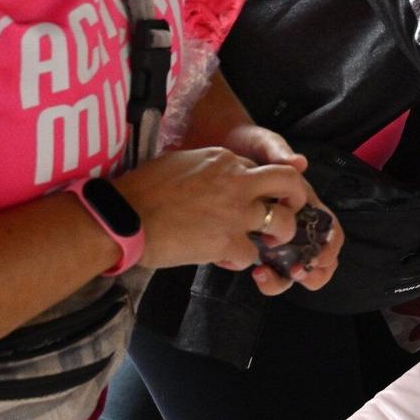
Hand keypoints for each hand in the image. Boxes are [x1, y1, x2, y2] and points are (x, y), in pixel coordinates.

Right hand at [114, 146, 337, 295]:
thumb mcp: (177, 162)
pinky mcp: (228, 241)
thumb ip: (203, 167)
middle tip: (291, 211)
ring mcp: (236, 212)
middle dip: (296, 197)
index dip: (258, 185)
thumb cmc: (139, 189)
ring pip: (281, 222)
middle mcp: (237, 181)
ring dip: (278, 235)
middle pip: (288, 182)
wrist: (122, 217)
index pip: (257, 168)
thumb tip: (207, 176)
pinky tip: (226, 259)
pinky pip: (251, 254)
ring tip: (267, 242)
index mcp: (223, 158)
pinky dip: (241, 260)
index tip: (252, 198)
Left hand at [207, 125, 342, 293]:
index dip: (329, 247)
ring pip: (286, 267)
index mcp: (305, 201)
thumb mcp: (264, 142)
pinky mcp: (246, 236)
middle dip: (310, 274)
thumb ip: (279, 153)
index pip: (329, 230)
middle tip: (292, 274)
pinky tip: (233, 263)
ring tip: (261, 275)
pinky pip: (255, 262)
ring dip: (280, 278)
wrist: (214, 146)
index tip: (316, 257)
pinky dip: (251, 270)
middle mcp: (292, 220)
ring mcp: (270, 231)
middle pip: (313, 257)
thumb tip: (299, 163)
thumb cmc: (247, 142)